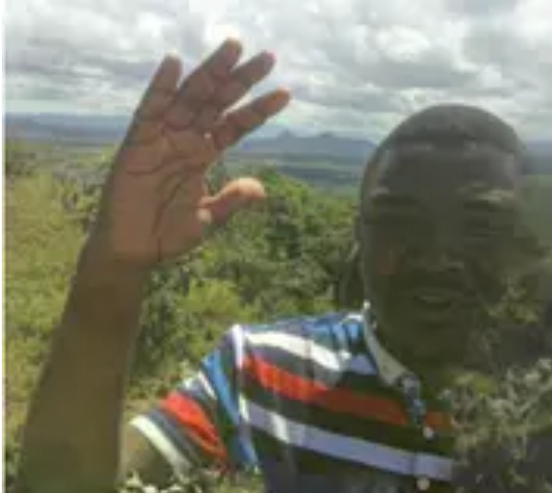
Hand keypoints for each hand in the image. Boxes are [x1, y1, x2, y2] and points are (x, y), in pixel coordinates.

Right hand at [84, 39, 289, 272]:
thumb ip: (231, 200)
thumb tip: (260, 189)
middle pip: (218, 102)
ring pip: (190, 98)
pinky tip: (175, 64)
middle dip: (241, 79)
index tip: (285, 93)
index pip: (236, 125)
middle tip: (267, 57)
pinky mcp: (137, 143)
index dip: (259, 110)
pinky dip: (160, 87)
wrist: (133, 251)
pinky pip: (149, 110)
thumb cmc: (167, 232)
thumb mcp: (208, 217)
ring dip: (210, 73)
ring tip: (233, 49)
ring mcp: (162, 137)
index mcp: (204, 153)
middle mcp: (186, 139)